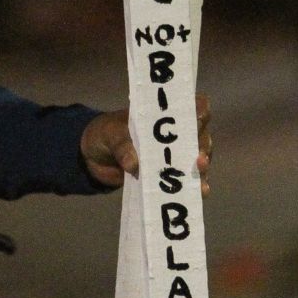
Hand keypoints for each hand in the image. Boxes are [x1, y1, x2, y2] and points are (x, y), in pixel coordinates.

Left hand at [81, 95, 212, 194]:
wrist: (94, 159)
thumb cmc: (106, 134)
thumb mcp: (110, 135)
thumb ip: (122, 146)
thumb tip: (134, 165)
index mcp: (163, 116)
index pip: (190, 107)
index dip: (199, 111)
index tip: (198, 119)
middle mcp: (175, 134)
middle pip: (200, 136)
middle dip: (202, 146)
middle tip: (198, 157)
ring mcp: (174, 156)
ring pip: (198, 160)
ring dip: (202, 168)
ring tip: (199, 173)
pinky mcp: (169, 176)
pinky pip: (187, 181)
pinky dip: (195, 186)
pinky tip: (200, 191)